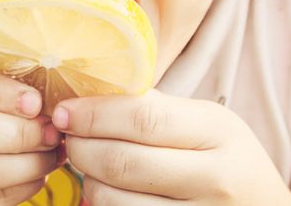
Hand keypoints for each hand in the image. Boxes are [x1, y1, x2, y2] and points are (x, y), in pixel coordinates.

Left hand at [51, 90, 290, 204]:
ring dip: (87, 181)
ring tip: (87, 167)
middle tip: (66, 138)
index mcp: (219, 131)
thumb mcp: (207, 126)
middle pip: (122, 161)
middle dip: (80, 147)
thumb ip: (155, 110)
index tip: (63, 111)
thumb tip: (86, 95)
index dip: (92, 114)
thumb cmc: (228, 163)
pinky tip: (106, 192)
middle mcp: (216, 178)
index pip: (142, 117)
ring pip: (114, 200)